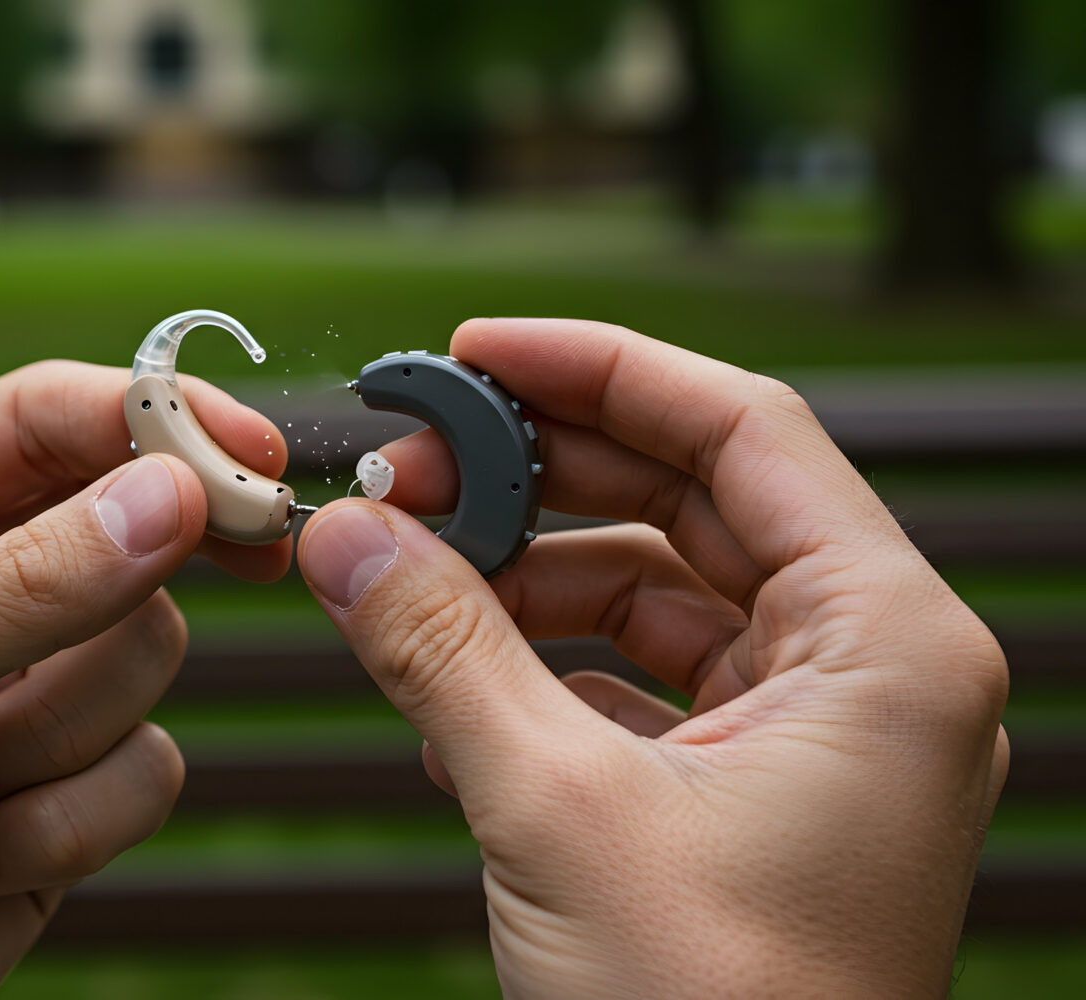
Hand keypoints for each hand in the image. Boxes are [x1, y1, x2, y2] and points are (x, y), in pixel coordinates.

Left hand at [0, 361, 287, 999]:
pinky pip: (147, 769)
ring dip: (57, 736)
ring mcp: (16, 693)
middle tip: (226, 570)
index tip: (247, 456)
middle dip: (126, 588)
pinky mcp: (61, 793)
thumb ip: (18, 591)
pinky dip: (70, 824)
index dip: (153, 421)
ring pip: (147, 653)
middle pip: (125, 526)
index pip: (42, 421)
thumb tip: (171, 498)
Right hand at [296, 320, 1008, 996]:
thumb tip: (348, 534)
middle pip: (690, 501)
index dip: (600, 371)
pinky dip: (544, 664)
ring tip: (412, 575)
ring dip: (527, 575)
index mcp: (888, 646)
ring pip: (657, 590)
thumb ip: (442, 650)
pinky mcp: (749, 792)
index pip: (742, 430)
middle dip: (541, 476)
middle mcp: (869, 674)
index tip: (481, 350)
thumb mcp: (555, 812)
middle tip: (412, 465)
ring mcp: (812, 735)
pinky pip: (639, 678)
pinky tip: (455, 678)